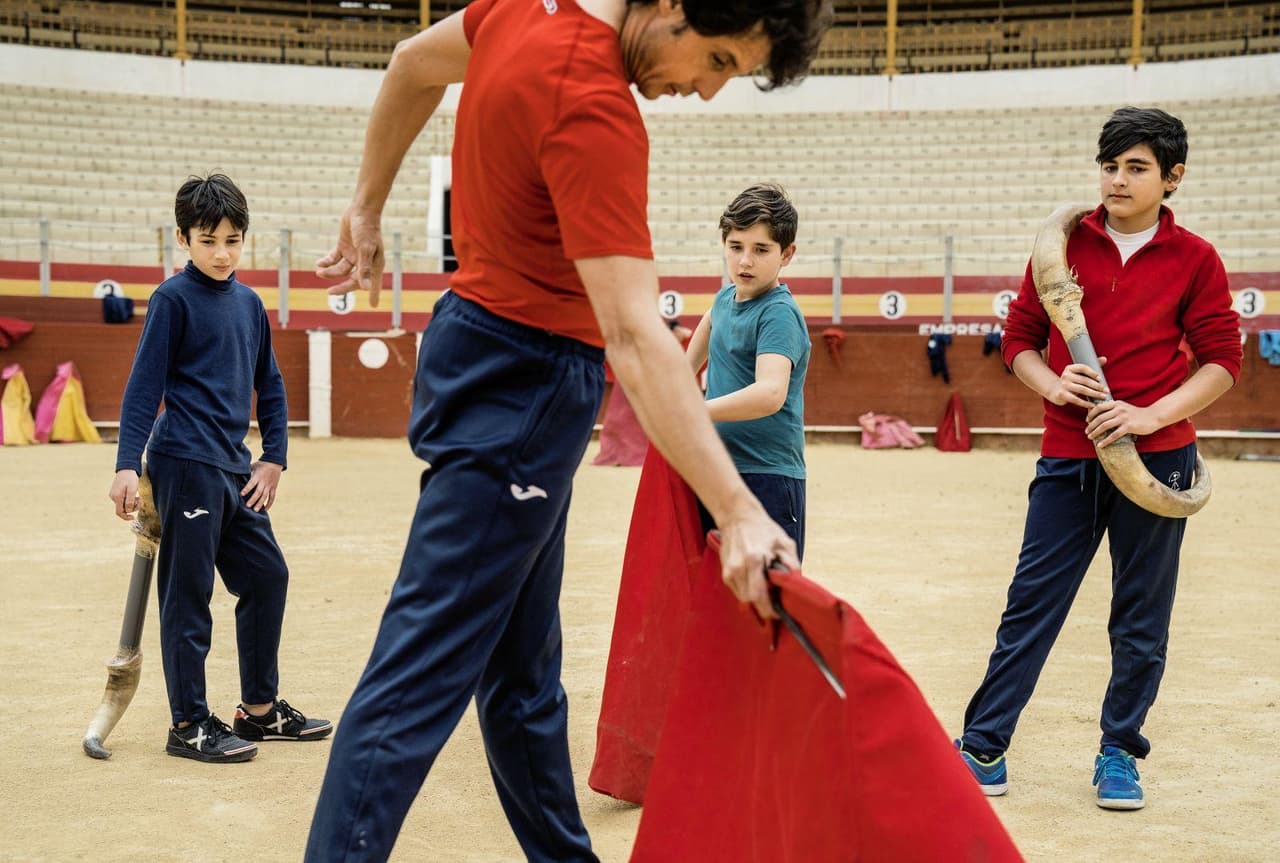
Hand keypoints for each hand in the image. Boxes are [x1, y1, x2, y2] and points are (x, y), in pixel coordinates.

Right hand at [108, 469, 139, 520]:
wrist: (126, 469)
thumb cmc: (130, 478)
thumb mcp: (133, 489)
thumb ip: (130, 500)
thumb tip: (129, 510)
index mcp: (117, 497)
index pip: (119, 512)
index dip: (126, 517)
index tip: (133, 518)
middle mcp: (113, 497)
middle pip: (124, 508)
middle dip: (133, 506)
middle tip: (141, 500)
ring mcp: (114, 495)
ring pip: (124, 504)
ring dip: (133, 502)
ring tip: (139, 496)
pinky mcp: (116, 493)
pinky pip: (124, 500)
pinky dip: (130, 499)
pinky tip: (135, 494)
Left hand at [242, 461, 282, 511]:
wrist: (275, 462)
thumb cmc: (261, 464)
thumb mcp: (253, 466)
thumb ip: (247, 471)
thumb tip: (236, 474)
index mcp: (258, 476)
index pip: (251, 484)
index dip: (247, 489)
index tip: (241, 494)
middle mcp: (264, 482)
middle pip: (259, 492)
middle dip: (253, 499)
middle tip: (248, 506)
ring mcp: (269, 485)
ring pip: (265, 496)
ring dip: (260, 503)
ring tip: (255, 510)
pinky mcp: (274, 487)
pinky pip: (272, 497)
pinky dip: (269, 503)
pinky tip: (265, 509)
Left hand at [316, 205, 384, 306]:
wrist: (361, 209)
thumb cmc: (367, 229)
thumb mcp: (365, 249)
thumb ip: (364, 268)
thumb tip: (365, 287)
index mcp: (374, 264)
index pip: (372, 283)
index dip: (373, 294)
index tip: (373, 306)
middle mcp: (364, 261)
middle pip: (353, 279)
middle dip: (341, 286)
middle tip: (330, 292)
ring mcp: (353, 254)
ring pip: (341, 270)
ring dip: (330, 272)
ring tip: (319, 272)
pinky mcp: (344, 246)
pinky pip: (334, 259)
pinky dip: (326, 262)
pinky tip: (319, 264)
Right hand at [716, 505, 798, 620]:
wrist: (737, 516)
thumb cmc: (762, 528)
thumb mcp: (784, 543)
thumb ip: (792, 565)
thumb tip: (796, 585)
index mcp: (754, 559)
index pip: (759, 596)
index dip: (769, 610)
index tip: (779, 614)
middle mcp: (738, 567)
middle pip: (750, 601)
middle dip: (763, 607)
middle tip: (775, 605)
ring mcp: (729, 571)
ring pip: (743, 599)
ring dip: (755, 601)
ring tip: (767, 593)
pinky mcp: (725, 572)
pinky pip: (737, 591)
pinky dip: (748, 592)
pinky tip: (756, 584)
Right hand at [1048, 357, 1109, 408]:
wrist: (1056, 391)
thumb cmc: (1073, 381)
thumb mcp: (1079, 373)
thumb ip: (1092, 366)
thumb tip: (1105, 359)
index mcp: (1070, 368)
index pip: (1082, 368)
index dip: (1092, 372)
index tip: (1100, 378)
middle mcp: (1066, 375)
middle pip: (1084, 380)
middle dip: (1097, 386)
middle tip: (1106, 390)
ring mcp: (1063, 385)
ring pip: (1081, 390)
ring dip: (1094, 394)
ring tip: (1103, 396)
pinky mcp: (1062, 395)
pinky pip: (1076, 400)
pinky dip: (1085, 403)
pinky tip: (1093, 405)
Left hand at [1086, 399, 1159, 447]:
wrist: (1153, 416)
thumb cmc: (1137, 414)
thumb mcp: (1124, 407)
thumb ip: (1113, 409)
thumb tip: (1099, 416)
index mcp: (1116, 404)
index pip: (1099, 408)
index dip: (1091, 415)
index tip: (1087, 421)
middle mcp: (1119, 409)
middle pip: (1100, 418)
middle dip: (1091, 426)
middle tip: (1087, 432)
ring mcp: (1123, 418)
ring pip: (1104, 426)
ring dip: (1095, 432)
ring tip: (1090, 437)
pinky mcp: (1128, 426)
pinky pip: (1114, 435)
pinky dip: (1105, 441)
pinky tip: (1101, 445)